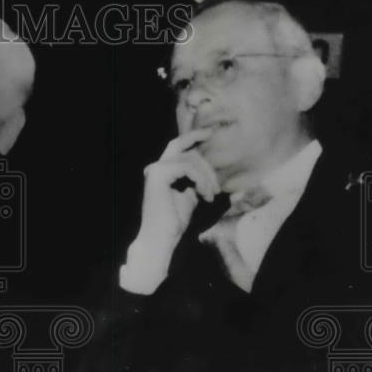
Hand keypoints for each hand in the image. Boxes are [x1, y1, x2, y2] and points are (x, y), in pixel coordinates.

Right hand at [135, 129, 219, 260]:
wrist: (161, 238)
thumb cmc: (174, 221)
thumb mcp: (189, 195)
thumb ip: (196, 179)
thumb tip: (211, 169)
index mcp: (160, 171)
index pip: (179, 146)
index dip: (193, 136)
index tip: (211, 132)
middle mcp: (155, 167)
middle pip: (183, 146)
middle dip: (203, 155)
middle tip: (217, 179)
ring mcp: (155, 170)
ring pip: (189, 159)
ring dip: (206, 176)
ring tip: (211, 196)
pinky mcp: (159, 175)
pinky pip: (188, 167)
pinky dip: (201, 180)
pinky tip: (204, 195)